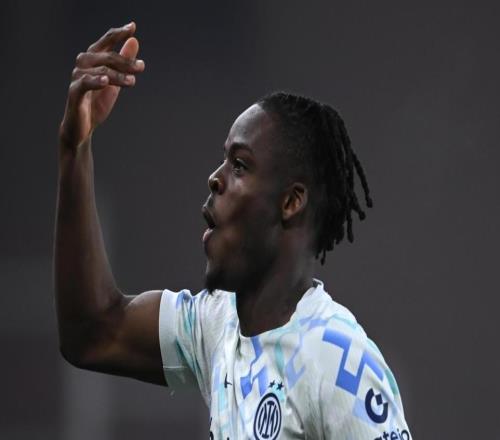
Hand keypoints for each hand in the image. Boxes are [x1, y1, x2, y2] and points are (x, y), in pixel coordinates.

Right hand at [59, 22, 144, 150]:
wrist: (82, 128)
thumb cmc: (96, 103)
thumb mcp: (115, 81)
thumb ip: (124, 62)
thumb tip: (134, 41)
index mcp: (93, 59)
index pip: (106, 41)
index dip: (118, 33)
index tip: (132, 27)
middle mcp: (83, 64)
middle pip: (106, 56)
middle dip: (125, 61)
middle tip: (141, 68)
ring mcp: (77, 78)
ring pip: (100, 70)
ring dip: (118, 75)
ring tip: (132, 82)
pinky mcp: (74, 93)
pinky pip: (84, 83)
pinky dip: (95, 80)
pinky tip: (106, 81)